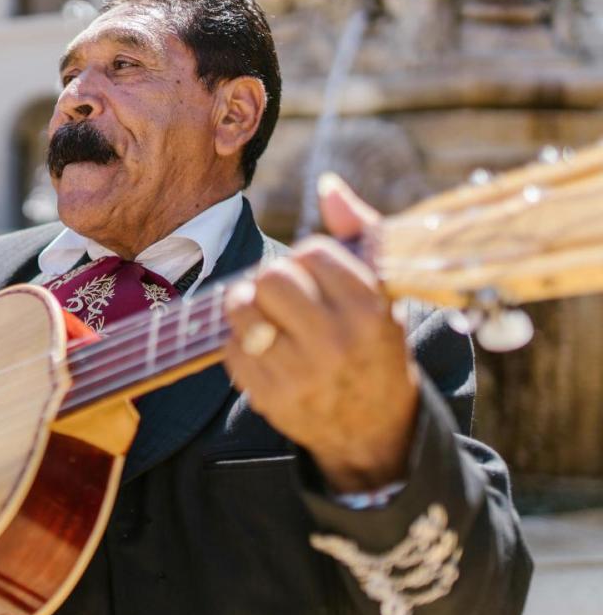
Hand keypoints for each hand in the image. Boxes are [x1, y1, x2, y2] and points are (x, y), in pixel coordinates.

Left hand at [223, 174, 419, 492]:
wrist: (375, 429)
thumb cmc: (374, 346)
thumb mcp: (383, 293)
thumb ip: (358, 234)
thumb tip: (328, 186)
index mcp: (368, 308)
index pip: (312, 252)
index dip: (306, 259)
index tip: (315, 277)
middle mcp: (335, 340)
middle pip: (271, 277)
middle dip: (271, 280)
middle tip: (283, 296)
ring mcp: (299, 372)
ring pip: (242, 310)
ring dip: (246, 307)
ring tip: (265, 316)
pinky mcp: (269, 397)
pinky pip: (230, 349)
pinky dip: (238, 344)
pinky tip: (264, 350)